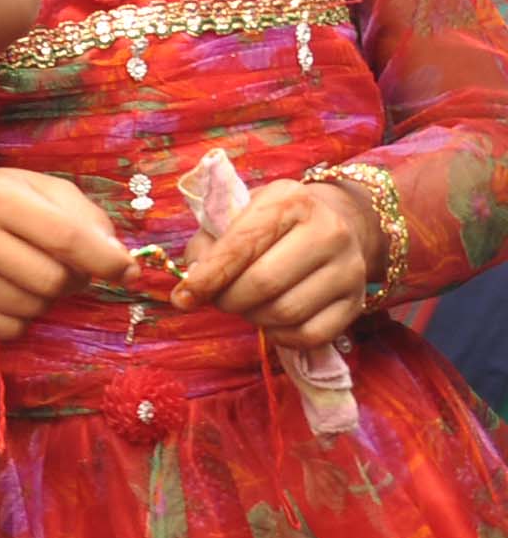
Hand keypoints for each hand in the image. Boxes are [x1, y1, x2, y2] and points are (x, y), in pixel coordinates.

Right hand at [0, 168, 134, 337]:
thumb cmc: (4, 200)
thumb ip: (90, 222)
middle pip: (53, 282)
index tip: (127, 271)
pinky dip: (20, 317)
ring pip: (33, 309)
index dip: (106, 261)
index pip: (67, 239)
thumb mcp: (47, 191)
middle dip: (72, 279)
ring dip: (45, 298)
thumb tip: (124, 268)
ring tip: (29, 274)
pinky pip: (9, 330)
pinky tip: (6, 291)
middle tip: (64, 266)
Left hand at [177, 178, 377, 347]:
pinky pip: (310, 335)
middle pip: (263, 284)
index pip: (242, 245)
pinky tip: (271, 321)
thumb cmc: (270, 223)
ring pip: (286, 312)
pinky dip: (280, 336)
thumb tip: (191, 285)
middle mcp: (329, 231)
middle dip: (228, 300)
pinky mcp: (356, 302)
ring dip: (253, 317)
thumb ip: (207, 245)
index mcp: (291, 200)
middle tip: (218, 299)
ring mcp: (349, 268)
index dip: (207, 277)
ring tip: (246, 305)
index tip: (181, 298)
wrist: (332, 226)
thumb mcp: (235, 216)